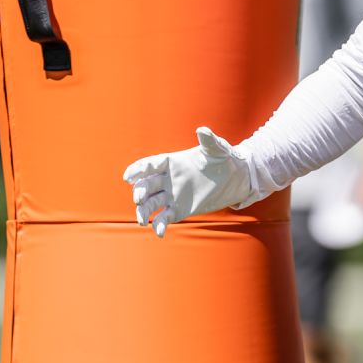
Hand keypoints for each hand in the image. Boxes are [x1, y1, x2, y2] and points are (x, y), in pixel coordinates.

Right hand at [122, 127, 251, 237]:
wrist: (234, 178)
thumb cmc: (223, 158)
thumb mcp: (217, 149)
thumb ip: (209, 141)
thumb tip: (202, 130)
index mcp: (171, 162)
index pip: (150, 165)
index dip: (138, 170)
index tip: (128, 177)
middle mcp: (166, 179)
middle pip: (146, 185)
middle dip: (140, 191)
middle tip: (138, 199)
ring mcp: (170, 195)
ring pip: (150, 204)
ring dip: (143, 211)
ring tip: (142, 221)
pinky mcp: (178, 210)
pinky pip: (164, 217)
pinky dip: (159, 225)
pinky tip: (160, 232)